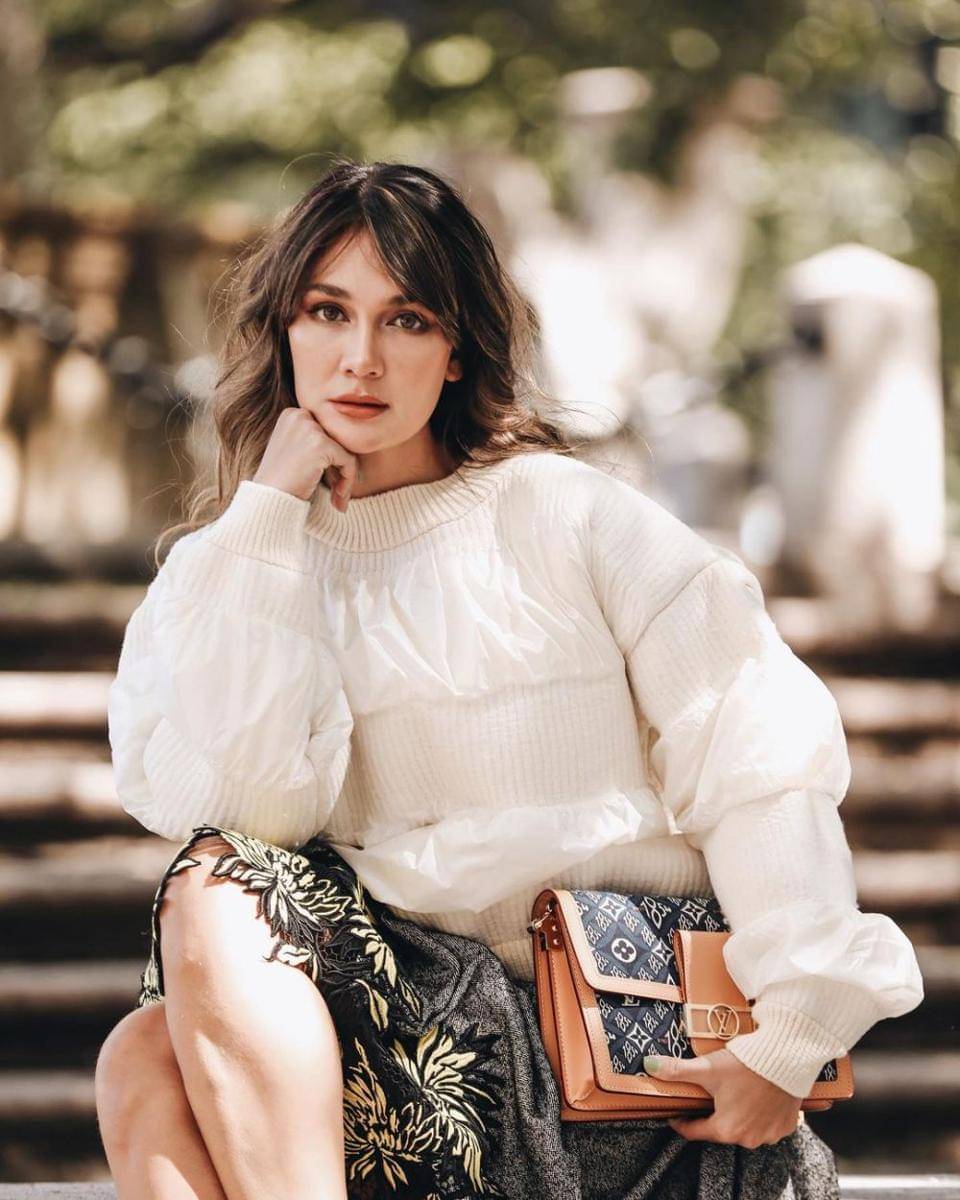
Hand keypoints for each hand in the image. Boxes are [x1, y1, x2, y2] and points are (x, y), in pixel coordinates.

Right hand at [253, 406, 358, 511]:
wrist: (269, 499)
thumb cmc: (281, 482)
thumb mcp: (294, 452)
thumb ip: (314, 442)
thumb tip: (347, 447)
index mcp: (292, 415)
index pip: (327, 432)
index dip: (332, 458)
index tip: (331, 481)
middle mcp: (300, 415)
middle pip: (338, 440)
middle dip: (341, 468)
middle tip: (338, 493)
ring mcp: (310, 428)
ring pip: (346, 451)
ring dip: (346, 477)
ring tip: (338, 498)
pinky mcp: (321, 443)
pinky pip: (349, 461)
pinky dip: (348, 481)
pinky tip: (337, 497)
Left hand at [644, 1049, 802, 1148]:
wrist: (786, 1057)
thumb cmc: (746, 1065)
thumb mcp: (707, 1068)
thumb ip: (677, 1070)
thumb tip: (649, 1065)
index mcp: (726, 1130)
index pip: (695, 1132)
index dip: (682, 1121)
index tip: (675, 1113)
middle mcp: (749, 1139)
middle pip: (721, 1129)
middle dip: (711, 1114)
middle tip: (707, 1096)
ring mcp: (769, 1134)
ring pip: (745, 1127)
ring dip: (737, 1115)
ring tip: (733, 1094)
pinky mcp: (785, 1126)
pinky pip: (766, 1124)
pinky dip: (759, 1113)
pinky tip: (755, 1097)